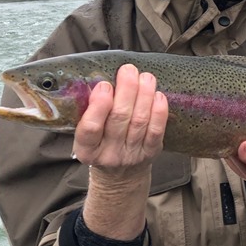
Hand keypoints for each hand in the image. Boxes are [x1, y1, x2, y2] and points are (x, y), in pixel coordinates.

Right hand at [72, 64, 168, 178]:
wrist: (119, 176)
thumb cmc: (101, 145)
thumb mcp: (87, 135)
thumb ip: (90, 111)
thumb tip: (101, 77)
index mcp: (86, 149)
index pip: (90, 129)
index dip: (98, 106)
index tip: (104, 85)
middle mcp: (109, 154)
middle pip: (119, 119)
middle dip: (126, 91)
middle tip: (128, 70)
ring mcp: (131, 154)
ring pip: (139, 121)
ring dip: (144, 95)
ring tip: (145, 77)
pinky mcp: (151, 153)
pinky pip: (156, 130)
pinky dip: (159, 111)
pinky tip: (158, 95)